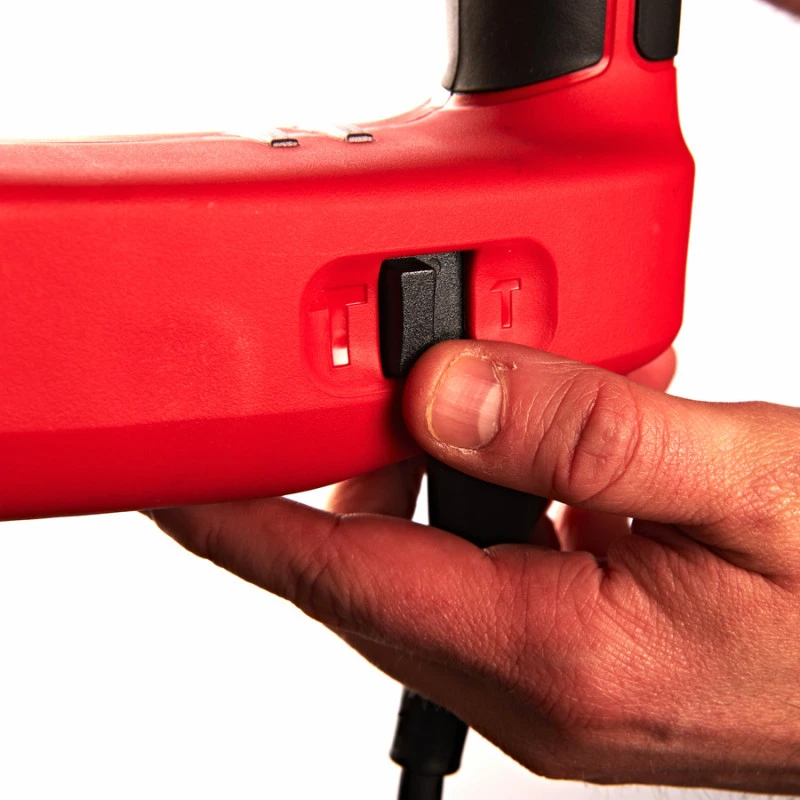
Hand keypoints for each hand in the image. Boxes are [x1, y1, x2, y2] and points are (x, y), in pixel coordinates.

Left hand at [150, 342, 799, 792]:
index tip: (172, 476)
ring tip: (482, 402)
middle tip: (360, 381)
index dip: (242, 520)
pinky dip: (479, 497)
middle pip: (368, 565)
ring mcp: (543, 675)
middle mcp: (529, 679)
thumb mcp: (738, 483)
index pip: (342, 576)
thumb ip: (580, 434)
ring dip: (426, 475)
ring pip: (419, 562)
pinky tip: (534, 455)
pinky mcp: (563, 653)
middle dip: (342, 468)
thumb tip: (446, 390)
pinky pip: (474, 567)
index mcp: (556, 651)